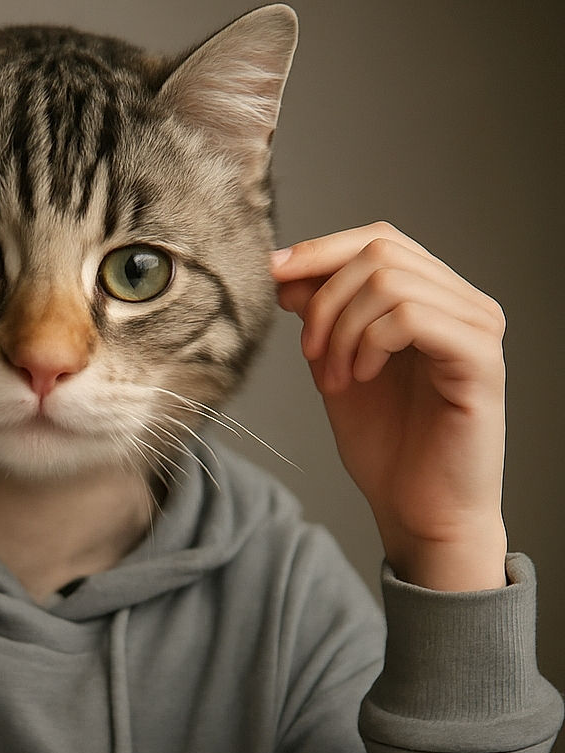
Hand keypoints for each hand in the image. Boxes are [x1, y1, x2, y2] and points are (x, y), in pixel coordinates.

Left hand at [271, 222, 507, 590]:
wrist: (418, 511)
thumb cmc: (386, 447)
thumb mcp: (335, 368)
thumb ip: (320, 318)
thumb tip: (288, 270)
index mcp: (431, 300)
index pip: (378, 241)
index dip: (319, 250)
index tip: (271, 274)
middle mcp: (462, 304)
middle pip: (381, 251)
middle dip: (325, 299)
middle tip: (309, 354)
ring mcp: (476, 329)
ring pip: (391, 282)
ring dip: (343, 330)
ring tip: (336, 380)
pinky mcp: (480, 360)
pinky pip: (413, 317)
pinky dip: (370, 343)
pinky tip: (362, 379)